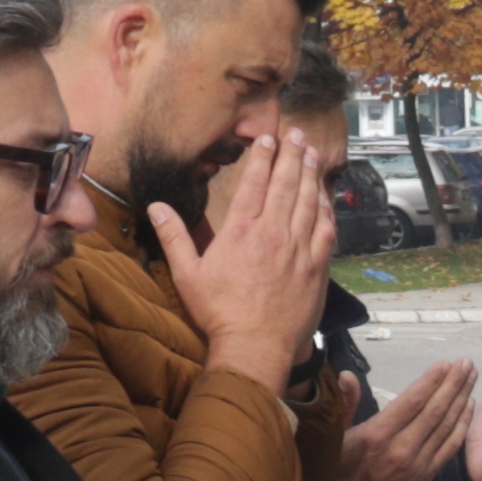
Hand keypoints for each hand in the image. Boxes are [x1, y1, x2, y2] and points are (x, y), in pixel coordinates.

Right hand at [150, 128, 337, 388]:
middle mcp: (273, 233)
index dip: (263, 156)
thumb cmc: (220, 313)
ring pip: (309, 201)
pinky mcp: (317, 266)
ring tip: (313, 154)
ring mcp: (299, 248)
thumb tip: (155, 207)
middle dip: (292, 155)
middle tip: (297, 134)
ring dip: (311, 174)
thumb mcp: (187, 275)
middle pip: (286, 184)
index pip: (254, 182)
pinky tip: (326, 196)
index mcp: (241, 230)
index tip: (269, 138)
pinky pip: (326, 229)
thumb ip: (174, 237)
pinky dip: (326, 208)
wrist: (256, 346)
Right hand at [336, 360, 472, 480]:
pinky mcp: (427, 476)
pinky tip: (469, 406)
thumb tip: (347, 375)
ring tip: (471, 376)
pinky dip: (462, 425)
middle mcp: (401, 448)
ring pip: (446, 426)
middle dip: (453, 384)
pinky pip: (450, 446)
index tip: (445, 363)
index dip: (430, 381)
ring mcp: (418, 464)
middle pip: (434, 410)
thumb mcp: (334, 437)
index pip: (411, 402)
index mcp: (377, 436)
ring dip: (461, 398)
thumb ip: (345, 404)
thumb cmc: (338, 469)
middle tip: (466, 363)